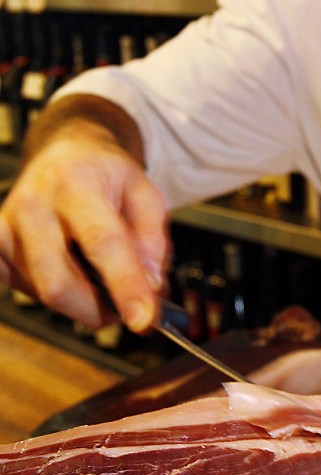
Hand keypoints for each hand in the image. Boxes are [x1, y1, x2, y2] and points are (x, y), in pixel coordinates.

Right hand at [0, 125, 168, 333]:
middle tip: (126, 308)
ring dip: (83, 301)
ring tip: (101, 275)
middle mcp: (33, 205)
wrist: (62, 155)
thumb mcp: (144, 192)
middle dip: (98, 309)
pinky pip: (30, 292)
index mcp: (75, 183)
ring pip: (44, 294)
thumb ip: (152, 239)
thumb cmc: (104, 174)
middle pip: (59, 283)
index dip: (125, 285)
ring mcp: (6, 229)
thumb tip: (150, 285)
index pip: (102, 243)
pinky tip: (72, 269)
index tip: (143, 319)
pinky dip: (60, 294)